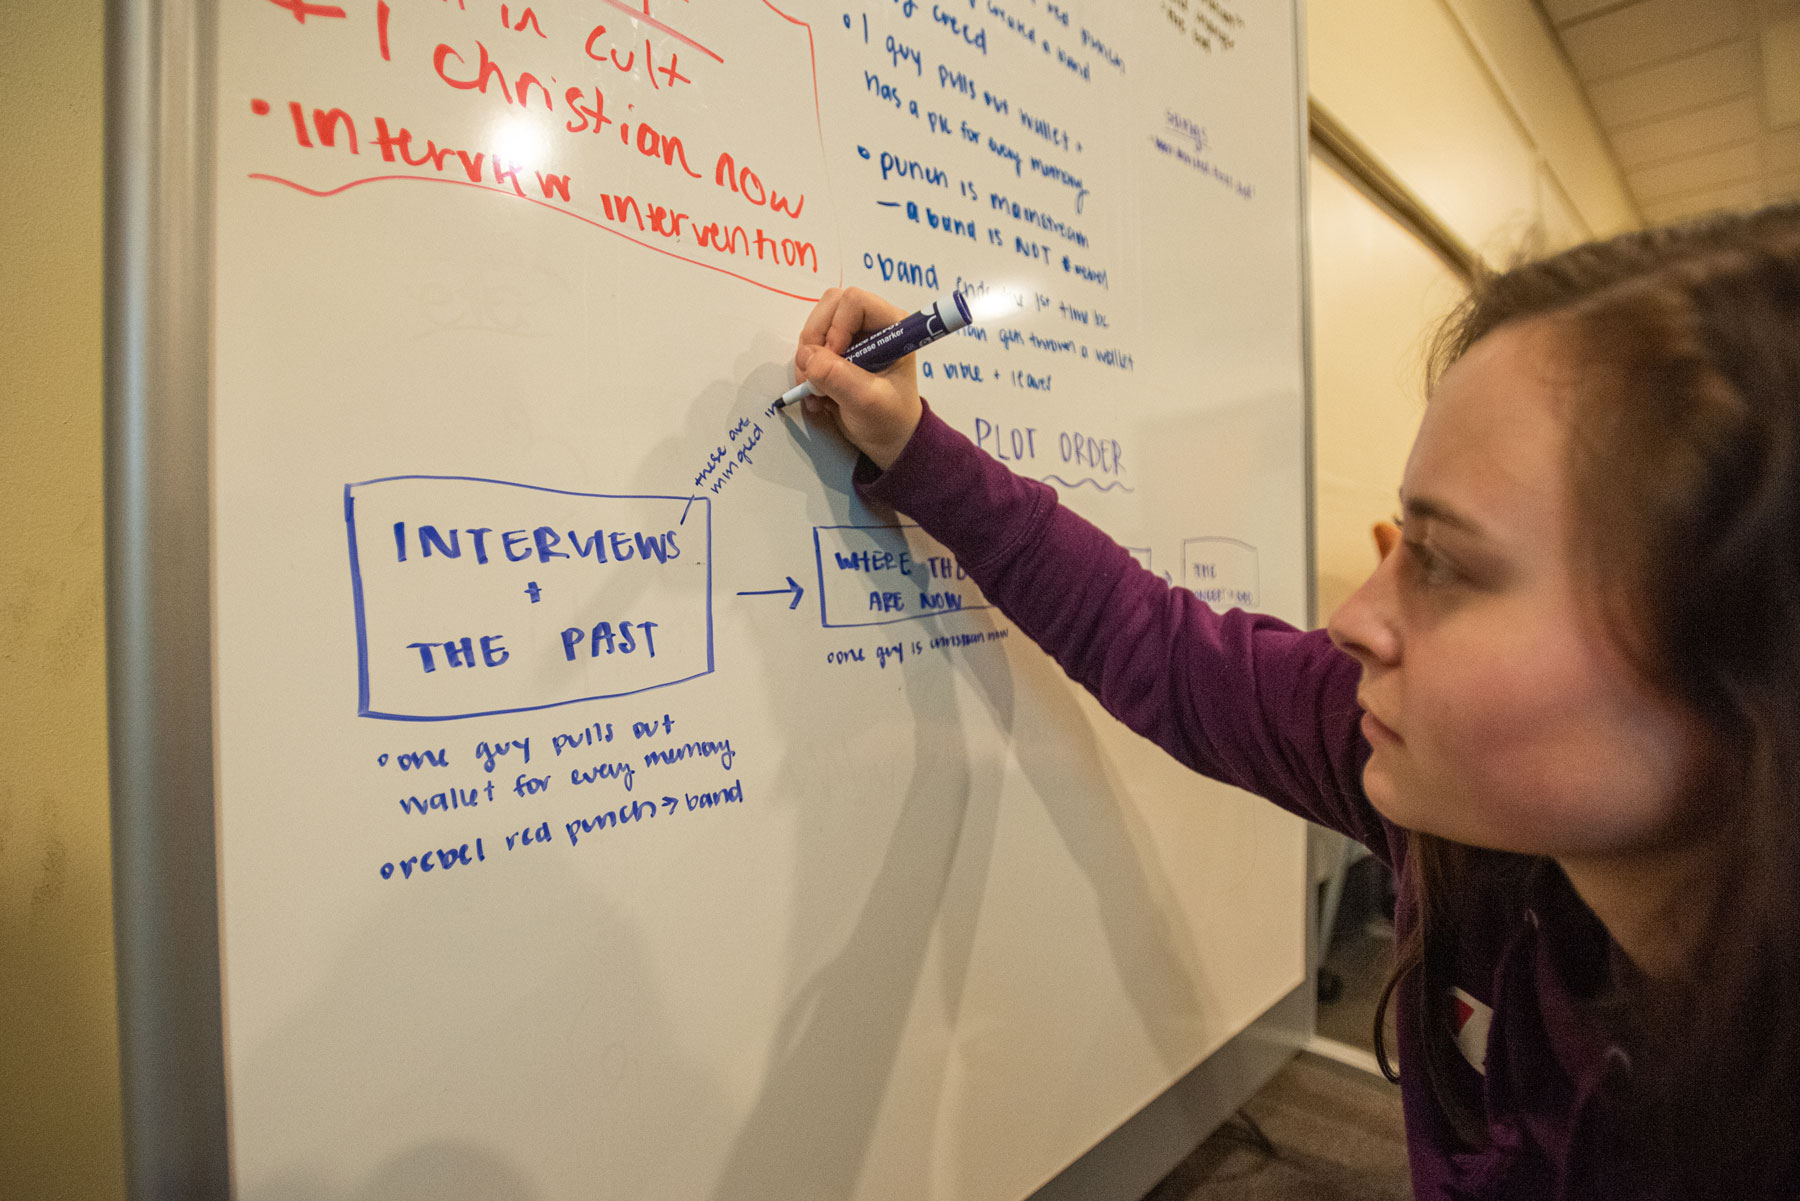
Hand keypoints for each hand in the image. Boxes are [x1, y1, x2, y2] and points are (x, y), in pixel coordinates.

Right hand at [793, 287, 923, 470]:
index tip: (835, 359)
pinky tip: (816, 395)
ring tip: (817, 393)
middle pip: (828, 306)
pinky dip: (805, 370)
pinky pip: (808, 346)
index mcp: (891, 326)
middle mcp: (871, 324)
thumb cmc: (890, 419)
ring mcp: (851, 335)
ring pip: (814, 325)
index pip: (854, 301)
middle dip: (815, 341)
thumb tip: (808, 356)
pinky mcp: (835, 350)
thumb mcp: (867, 402)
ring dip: (807, 359)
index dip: (837, 326)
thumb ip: (839, 377)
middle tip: (817, 376)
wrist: (887, 440)